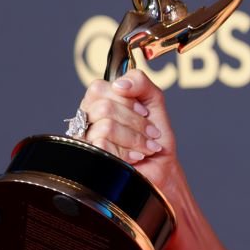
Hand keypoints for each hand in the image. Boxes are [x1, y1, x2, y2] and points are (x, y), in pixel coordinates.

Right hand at [75, 68, 180, 183]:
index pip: (98, 88)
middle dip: (136, 121)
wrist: (162, 168)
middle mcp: (87, 121)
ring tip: (145, 146)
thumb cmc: (155, 137)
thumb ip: (139, 81)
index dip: (125, 99)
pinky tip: (134, 157)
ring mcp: (87, 142)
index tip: (144, 112)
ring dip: (135, 138)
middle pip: (103, 107)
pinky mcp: (91, 160)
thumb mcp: (154, 100)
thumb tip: (120, 84)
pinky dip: (128, 152)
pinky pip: (103, 146)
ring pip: (106, 127)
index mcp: (98, 103)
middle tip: (150, 132)